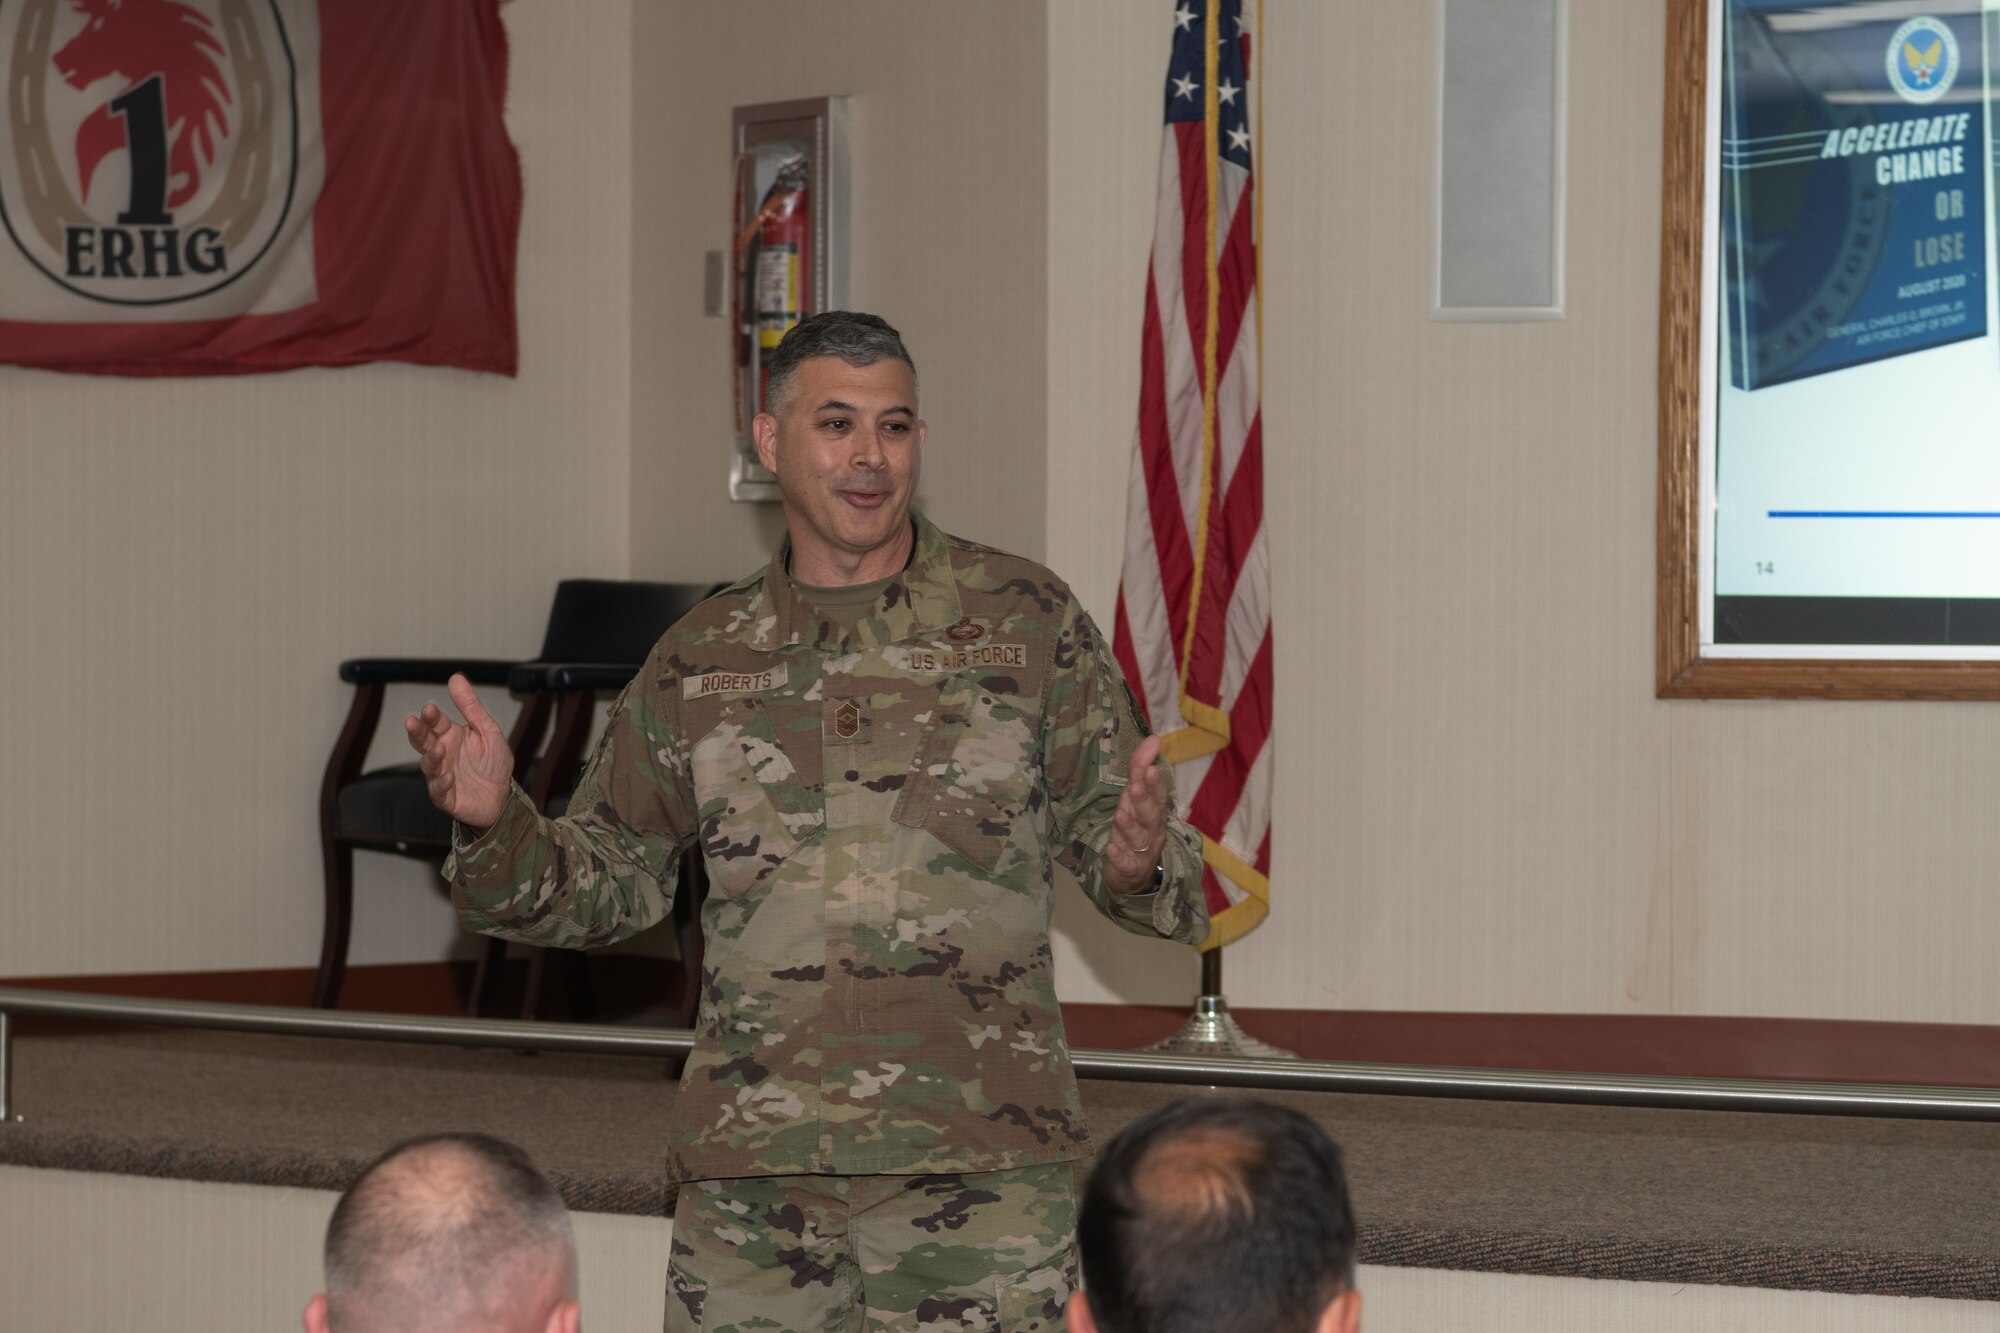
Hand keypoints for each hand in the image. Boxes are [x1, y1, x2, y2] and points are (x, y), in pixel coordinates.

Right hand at [404, 673, 513, 830]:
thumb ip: (471, 707)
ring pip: (429, 765)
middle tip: (412, 722)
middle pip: (423, 741)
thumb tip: (456, 677)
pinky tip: (448, 776)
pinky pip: (439, 790)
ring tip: (437, 749)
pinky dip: (441, 783)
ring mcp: (441, 775)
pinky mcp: (446, 796)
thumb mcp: (488, 730)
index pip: (435, 723)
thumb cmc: (494, 763)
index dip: (431, 716)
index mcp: (451, 736)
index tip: (430, 709)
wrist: (503, 797)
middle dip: (417, 732)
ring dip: (431, 757)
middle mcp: (442, 754)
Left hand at [1104, 735, 1170, 895]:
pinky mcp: (1129, 868)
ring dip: (1129, 826)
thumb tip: (1152, 738)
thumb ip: (1140, 769)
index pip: (1158, 795)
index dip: (1155, 783)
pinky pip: (1126, 863)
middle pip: (1150, 815)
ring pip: (1138, 838)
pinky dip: (1119, 857)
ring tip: (1119, 815)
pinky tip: (1111, 849)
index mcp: (1155, 812)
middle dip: (1143, 800)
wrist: (1135, 874)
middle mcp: (1152, 830)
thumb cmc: (1136, 828)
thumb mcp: (1135, 798)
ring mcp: (1141, 850)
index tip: (1151, 767)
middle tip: (1135, 786)